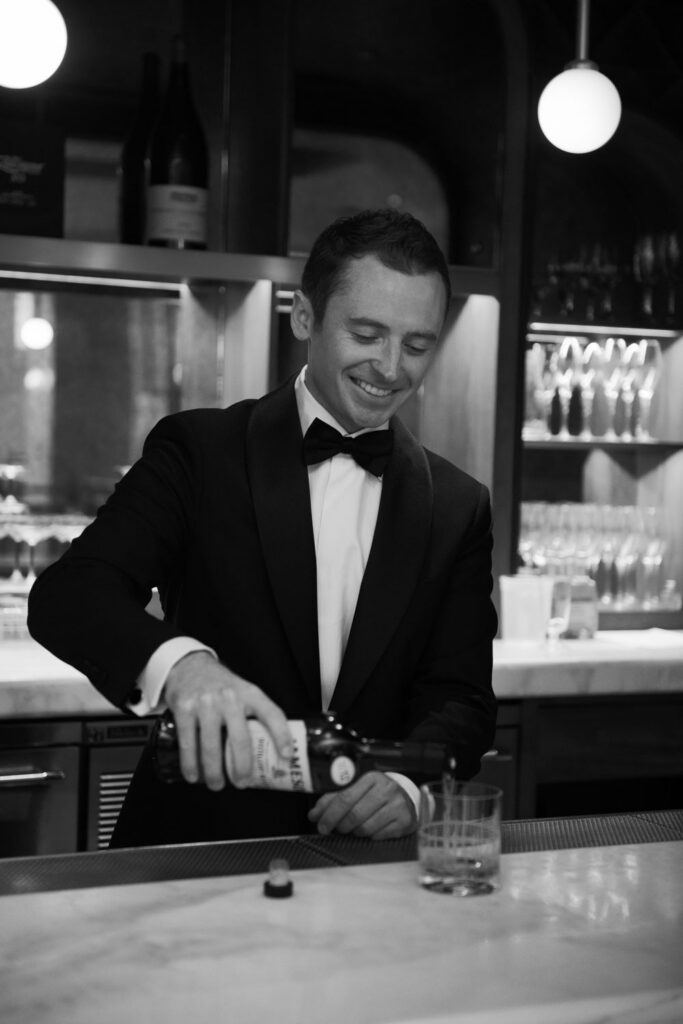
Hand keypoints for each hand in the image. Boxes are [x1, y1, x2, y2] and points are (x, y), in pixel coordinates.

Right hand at [163, 651, 291, 790]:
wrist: (189, 665)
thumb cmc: (221, 685)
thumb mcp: (243, 691)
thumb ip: (255, 715)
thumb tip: (271, 751)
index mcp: (249, 693)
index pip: (272, 714)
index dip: (282, 736)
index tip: (286, 757)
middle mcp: (229, 697)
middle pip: (240, 740)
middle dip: (242, 768)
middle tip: (242, 783)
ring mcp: (205, 703)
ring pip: (211, 747)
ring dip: (214, 773)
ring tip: (217, 784)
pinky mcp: (184, 709)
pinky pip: (188, 743)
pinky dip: (190, 764)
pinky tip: (193, 776)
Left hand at [308, 771, 416, 839]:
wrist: (407, 799)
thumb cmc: (378, 795)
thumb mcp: (358, 790)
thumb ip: (334, 800)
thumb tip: (314, 814)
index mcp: (372, 778)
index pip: (345, 798)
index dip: (329, 814)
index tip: (320, 824)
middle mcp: (387, 789)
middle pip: (354, 815)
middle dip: (340, 826)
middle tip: (336, 829)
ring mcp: (398, 805)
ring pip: (365, 828)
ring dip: (355, 832)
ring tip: (355, 827)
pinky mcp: (404, 821)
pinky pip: (377, 836)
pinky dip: (369, 836)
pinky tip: (370, 829)